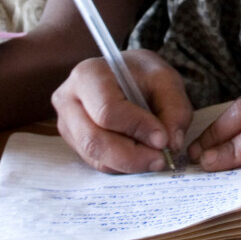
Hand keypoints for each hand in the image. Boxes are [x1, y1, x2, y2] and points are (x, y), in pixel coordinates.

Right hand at [51, 51, 192, 173]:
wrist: (124, 75)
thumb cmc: (142, 74)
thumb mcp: (166, 80)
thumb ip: (174, 109)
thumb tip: (170, 144)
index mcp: (88, 75)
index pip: (107, 111)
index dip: (136, 128)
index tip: (163, 138)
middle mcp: (68, 100)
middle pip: (94, 140)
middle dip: (132, 156)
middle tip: (161, 160)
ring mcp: (66, 123)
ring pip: (94, 156)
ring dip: (129, 164)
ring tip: (155, 158)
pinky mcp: (73, 142)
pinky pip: (96, 162)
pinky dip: (122, 165)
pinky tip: (140, 155)